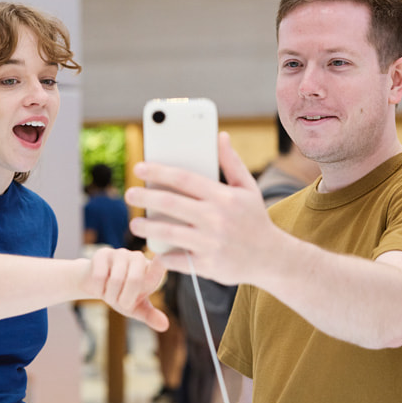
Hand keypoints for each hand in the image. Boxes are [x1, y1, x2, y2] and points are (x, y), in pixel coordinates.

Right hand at [82, 247, 168, 331]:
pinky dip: (98, 289)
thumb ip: (150, 315)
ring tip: (109, 295)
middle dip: (125, 299)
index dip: (159, 265)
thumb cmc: (120, 296)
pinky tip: (99, 287)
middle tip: (120, 303)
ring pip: (116, 280)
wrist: (95, 285)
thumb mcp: (135, 308)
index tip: (160, 260)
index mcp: (151, 270)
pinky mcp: (103, 254)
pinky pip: (100, 276)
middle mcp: (138, 258)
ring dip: (110, 296)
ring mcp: (120, 253)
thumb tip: (165, 326)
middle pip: (135, 280)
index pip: (159, 267)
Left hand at [126, 132, 282, 284]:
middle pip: (170, 203)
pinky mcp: (208, 266)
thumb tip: (220, 136)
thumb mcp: (247, 188)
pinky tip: (154, 250)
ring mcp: (211, 243)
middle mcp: (216, 218)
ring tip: (135, 223)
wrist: (272, 258)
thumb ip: (231, 162)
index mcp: (223, 196)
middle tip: (129, 194)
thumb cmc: (255, 220)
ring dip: (147, 228)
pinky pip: (177, 260)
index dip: (158, 171)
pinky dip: (163, 255)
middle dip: (145, 197)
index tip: (139, 168)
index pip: (184, 179)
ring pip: (168, 232)